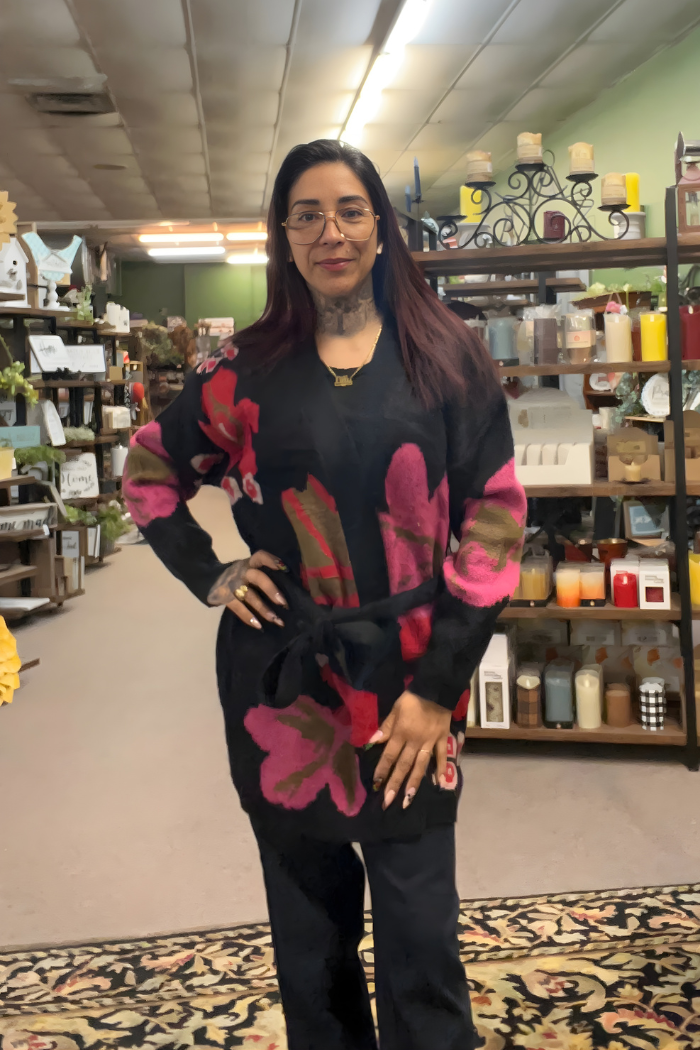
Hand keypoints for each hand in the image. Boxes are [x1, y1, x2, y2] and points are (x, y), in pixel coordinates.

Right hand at [208, 550, 287, 628]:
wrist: (208, 578)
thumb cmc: (237, 576)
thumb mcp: (247, 569)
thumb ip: (262, 574)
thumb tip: (288, 585)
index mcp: (249, 563)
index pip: (260, 557)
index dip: (272, 561)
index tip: (285, 569)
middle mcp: (242, 572)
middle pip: (258, 577)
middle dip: (271, 589)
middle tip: (284, 603)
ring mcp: (232, 584)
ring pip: (250, 596)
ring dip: (264, 609)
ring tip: (276, 620)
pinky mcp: (224, 597)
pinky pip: (238, 607)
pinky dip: (248, 617)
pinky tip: (258, 626)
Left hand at [370, 690, 450, 810]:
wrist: (436, 689)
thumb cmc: (412, 699)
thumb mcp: (395, 709)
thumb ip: (385, 727)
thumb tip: (371, 742)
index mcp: (401, 733)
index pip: (389, 755)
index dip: (382, 770)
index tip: (376, 786)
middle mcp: (414, 741)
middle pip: (403, 765)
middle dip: (395, 784)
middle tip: (387, 802)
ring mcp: (429, 742)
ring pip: (420, 766)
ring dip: (414, 784)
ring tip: (407, 800)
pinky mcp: (442, 740)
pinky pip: (441, 757)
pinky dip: (441, 770)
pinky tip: (439, 783)